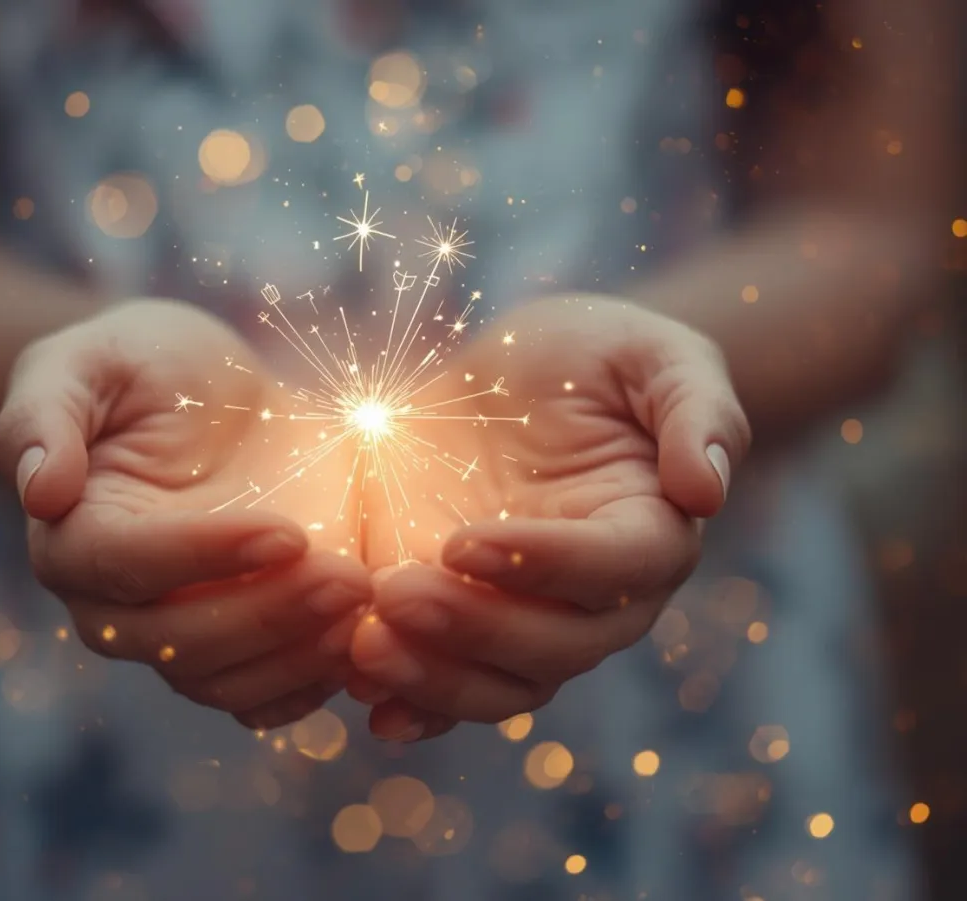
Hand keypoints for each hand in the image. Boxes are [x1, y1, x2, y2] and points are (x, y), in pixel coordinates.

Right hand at [0, 300, 370, 729]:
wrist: (205, 396)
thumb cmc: (144, 367)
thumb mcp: (90, 361)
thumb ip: (46, 414)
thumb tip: (40, 491)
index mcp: (74, 538)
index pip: (128, 567)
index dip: (206, 557)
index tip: (290, 533)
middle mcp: (115, 606)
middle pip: (180, 643)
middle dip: (269, 615)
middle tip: (351, 579)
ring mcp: (177, 635)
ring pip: (226, 682)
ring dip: (300, 657)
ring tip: (368, 606)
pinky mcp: (235, 647)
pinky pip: (264, 697)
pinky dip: (313, 684)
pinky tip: (365, 644)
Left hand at [347, 297, 750, 739]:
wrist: (520, 377)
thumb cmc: (594, 356)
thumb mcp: (652, 354)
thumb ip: (695, 411)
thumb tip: (706, 492)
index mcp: (649, 532)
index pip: (618, 570)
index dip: (545, 565)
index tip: (462, 542)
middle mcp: (596, 596)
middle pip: (557, 646)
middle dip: (475, 629)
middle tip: (393, 594)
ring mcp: (529, 616)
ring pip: (503, 683)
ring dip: (435, 679)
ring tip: (363, 649)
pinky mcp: (470, 622)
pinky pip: (452, 685)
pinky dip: (414, 704)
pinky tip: (364, 697)